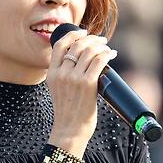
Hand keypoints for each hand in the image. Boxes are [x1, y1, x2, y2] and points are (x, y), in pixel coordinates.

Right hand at [46, 29, 117, 158]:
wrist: (70, 130)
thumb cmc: (68, 112)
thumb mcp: (58, 90)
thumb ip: (64, 75)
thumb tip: (84, 60)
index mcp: (52, 74)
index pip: (59, 45)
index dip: (73, 35)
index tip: (84, 33)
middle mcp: (61, 73)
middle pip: (77, 45)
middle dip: (92, 39)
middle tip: (101, 41)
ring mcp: (74, 78)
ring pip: (89, 51)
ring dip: (101, 46)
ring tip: (107, 48)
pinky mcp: (87, 84)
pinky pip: (99, 61)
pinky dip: (107, 54)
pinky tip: (111, 54)